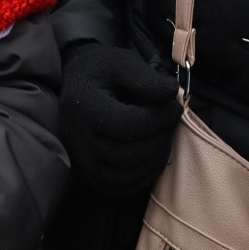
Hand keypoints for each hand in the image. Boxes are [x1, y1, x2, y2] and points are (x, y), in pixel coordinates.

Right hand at [58, 42, 182, 197]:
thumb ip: (145, 77)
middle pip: (129, 154)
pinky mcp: (88, 174)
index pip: (128, 125)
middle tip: (171, 121)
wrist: (74, 86)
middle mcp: (78, 140)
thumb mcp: (120, 62)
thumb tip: (172, 93)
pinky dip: (142, 177)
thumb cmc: (99, 71)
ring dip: (155, 159)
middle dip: (160, 138)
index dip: (159, 119)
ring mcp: (82, 162)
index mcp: (84, 109)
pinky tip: (153, 155)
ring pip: (126, 175)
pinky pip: (120, 187)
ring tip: (163, 136)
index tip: (175, 107)